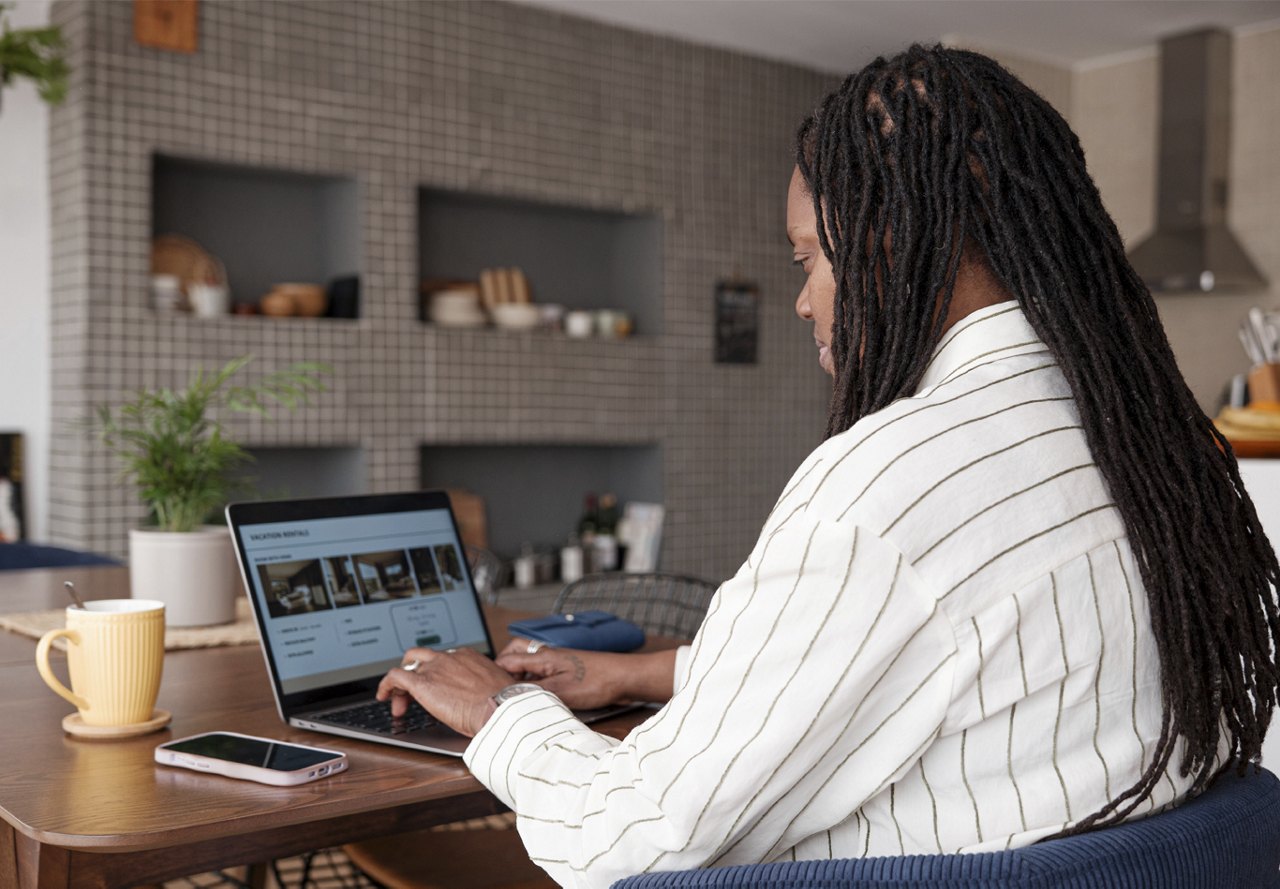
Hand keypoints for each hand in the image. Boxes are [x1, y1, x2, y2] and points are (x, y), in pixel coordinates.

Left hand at [375, 647, 514, 736]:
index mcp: (468, 657)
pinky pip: (395, 676)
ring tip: (400, 702)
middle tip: (414, 694)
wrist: (500, 709)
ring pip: (408, 665)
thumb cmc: (502, 705)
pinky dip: (386, 685)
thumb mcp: (494, 689)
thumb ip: (483, 688)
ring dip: (402, 683)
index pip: (443, 659)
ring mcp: (435, 668)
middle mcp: (449, 658)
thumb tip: (484, 700)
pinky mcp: (422, 683)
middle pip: (423, 658)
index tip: (436, 689)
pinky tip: (383, 697)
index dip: (435, 675)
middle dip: (415, 673)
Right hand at [496, 639, 625, 709]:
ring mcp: (558, 661)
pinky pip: (543, 670)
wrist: (625, 677)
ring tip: (516, 691)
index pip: (507, 660)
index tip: (485, 687)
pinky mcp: (568, 670)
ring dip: (520, 674)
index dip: (494, 673)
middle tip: (498, 685)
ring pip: (530, 662)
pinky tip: (538, 694)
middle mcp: (548, 655)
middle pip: (516, 653)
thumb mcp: (561, 692)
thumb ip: (534, 693)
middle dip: (503, 667)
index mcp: (543, 657)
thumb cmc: (598, 681)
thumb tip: (511, 697)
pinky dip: (535, 679)